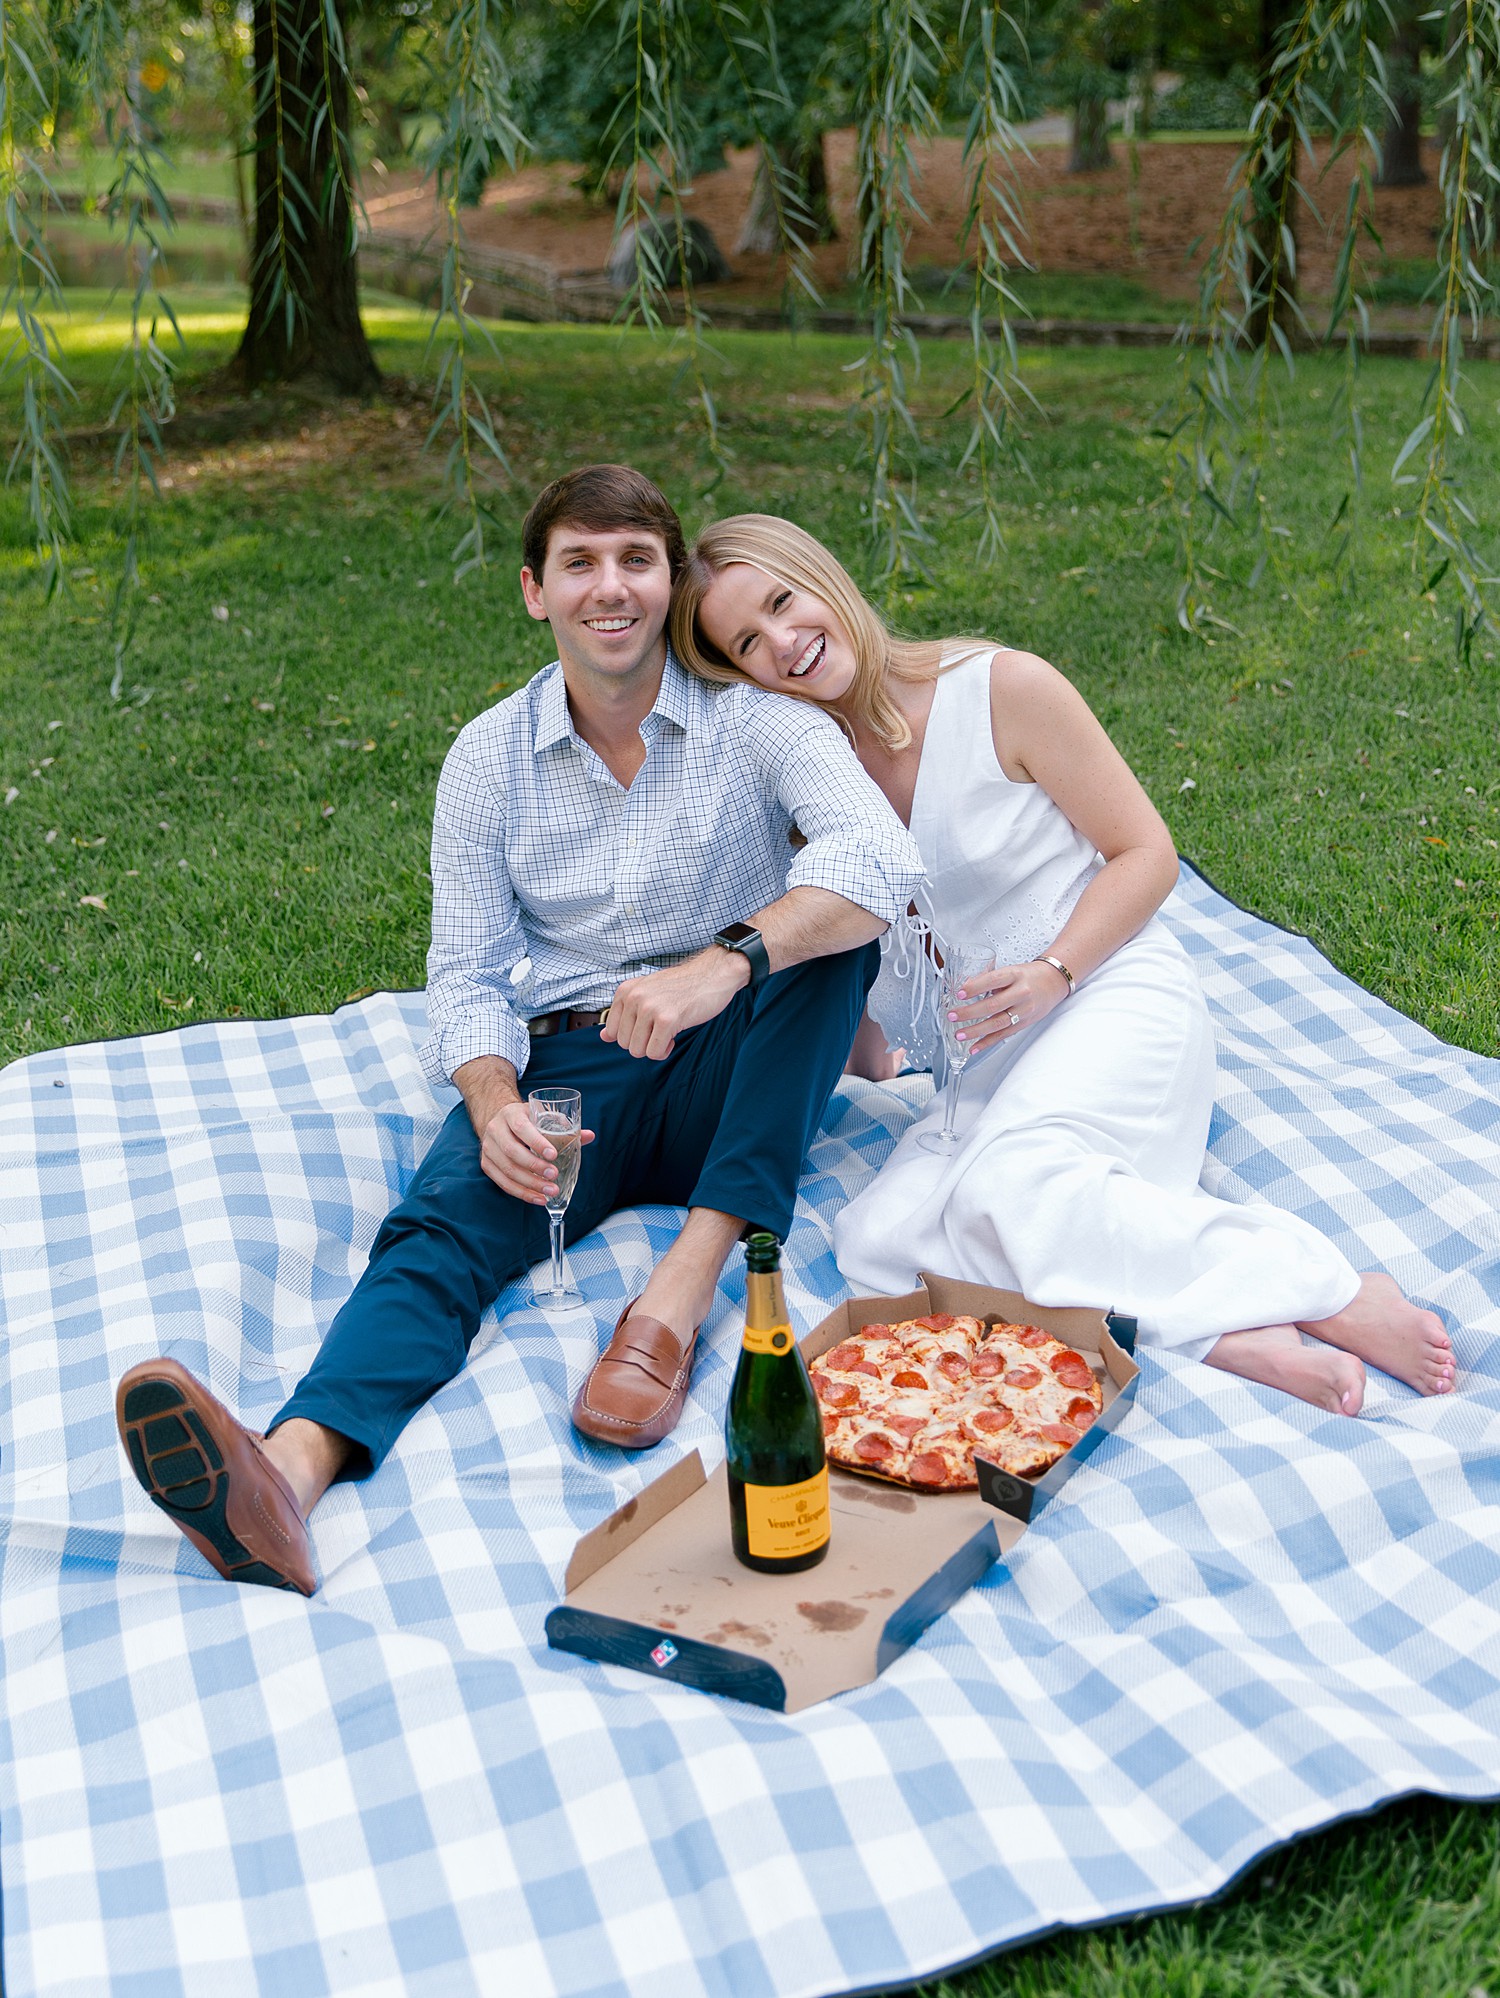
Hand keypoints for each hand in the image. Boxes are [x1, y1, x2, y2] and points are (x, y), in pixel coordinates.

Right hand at [479, 1099, 595, 1202]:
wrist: (499, 1121)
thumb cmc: (526, 1120)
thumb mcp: (541, 1116)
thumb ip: (564, 1127)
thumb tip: (589, 1136)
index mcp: (510, 1114)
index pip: (521, 1128)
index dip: (536, 1142)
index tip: (553, 1155)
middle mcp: (495, 1130)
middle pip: (512, 1152)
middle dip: (534, 1166)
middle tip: (554, 1176)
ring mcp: (488, 1148)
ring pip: (507, 1170)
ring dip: (530, 1184)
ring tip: (550, 1191)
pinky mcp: (486, 1164)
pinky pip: (503, 1183)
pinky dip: (521, 1193)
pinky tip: (538, 1198)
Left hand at [600, 946, 749, 1059]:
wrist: (714, 974)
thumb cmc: (683, 986)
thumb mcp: (647, 994)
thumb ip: (624, 1014)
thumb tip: (604, 1036)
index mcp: (626, 990)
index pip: (612, 1031)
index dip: (631, 1035)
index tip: (647, 1027)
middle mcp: (634, 997)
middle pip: (624, 1044)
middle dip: (643, 1043)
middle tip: (660, 1030)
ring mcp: (649, 1008)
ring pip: (638, 1051)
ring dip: (655, 1048)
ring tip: (667, 1032)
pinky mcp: (667, 1019)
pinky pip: (655, 1052)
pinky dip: (665, 1050)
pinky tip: (674, 1036)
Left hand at [947, 959, 1069, 1056]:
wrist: (1053, 982)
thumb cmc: (1028, 976)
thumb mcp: (1010, 970)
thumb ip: (988, 978)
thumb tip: (964, 986)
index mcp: (1015, 975)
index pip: (993, 980)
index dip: (976, 987)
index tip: (960, 993)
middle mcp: (1021, 993)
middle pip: (994, 1005)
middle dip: (970, 1012)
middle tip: (952, 1015)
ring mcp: (1024, 1010)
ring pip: (998, 1023)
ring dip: (976, 1031)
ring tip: (959, 1034)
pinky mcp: (1024, 1023)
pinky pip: (1003, 1035)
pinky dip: (987, 1042)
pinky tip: (974, 1047)